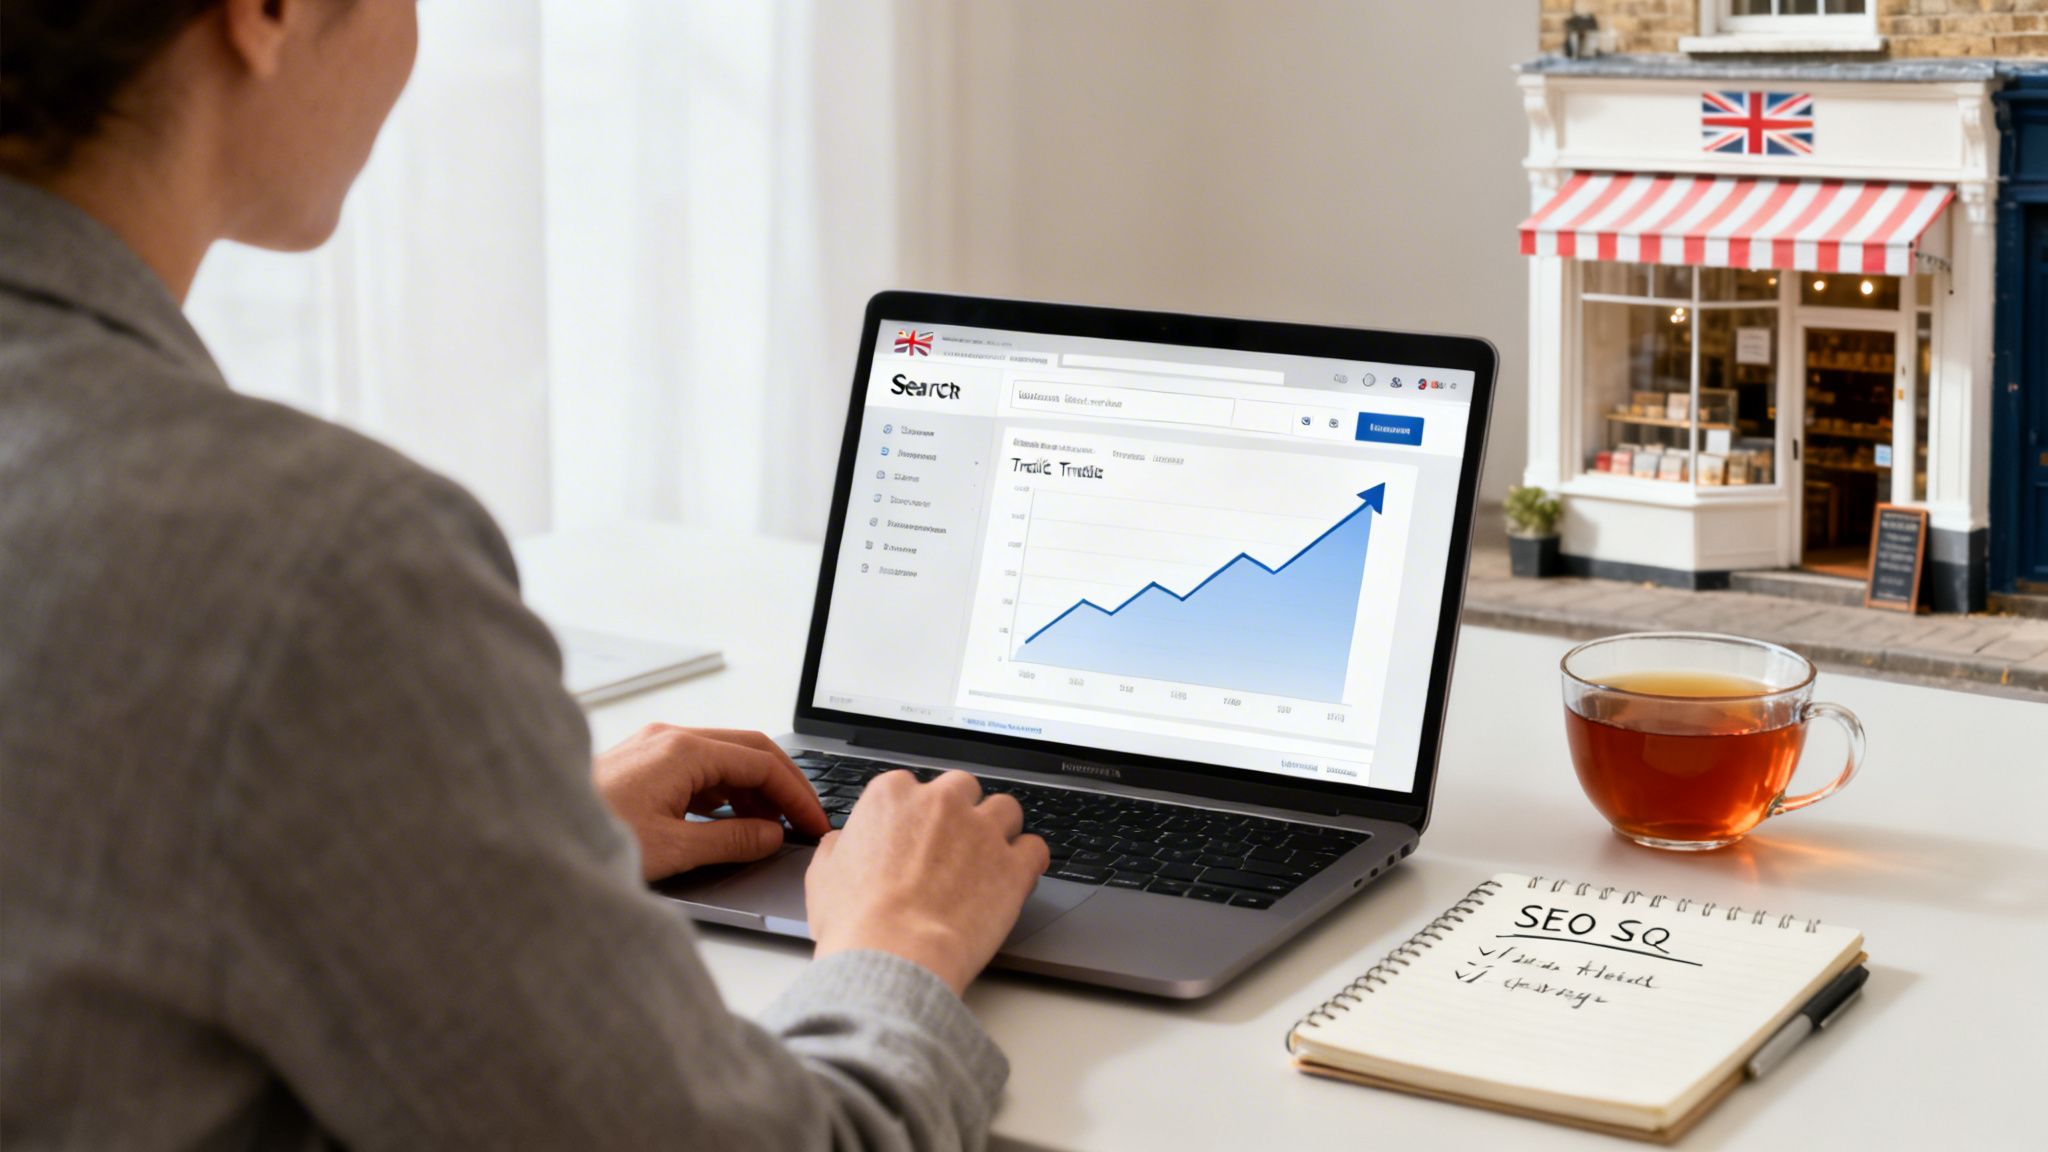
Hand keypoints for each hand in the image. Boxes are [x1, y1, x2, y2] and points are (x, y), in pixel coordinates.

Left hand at [593, 725, 830, 880]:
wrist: (531, 832)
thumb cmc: (590, 837)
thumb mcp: (672, 849)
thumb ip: (731, 839)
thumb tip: (770, 836)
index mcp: (683, 751)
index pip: (761, 762)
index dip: (796, 794)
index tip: (813, 822)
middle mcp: (670, 739)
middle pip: (748, 750)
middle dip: (782, 785)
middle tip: (804, 820)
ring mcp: (654, 747)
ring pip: (723, 758)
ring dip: (753, 789)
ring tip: (769, 829)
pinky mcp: (641, 764)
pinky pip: (698, 768)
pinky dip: (724, 791)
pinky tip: (730, 820)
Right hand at [805, 770, 1048, 996]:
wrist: (894, 956)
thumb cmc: (856, 922)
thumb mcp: (824, 875)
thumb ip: (840, 846)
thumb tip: (844, 842)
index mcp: (892, 796)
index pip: (914, 787)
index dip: (917, 815)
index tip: (917, 835)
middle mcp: (941, 802)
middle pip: (964, 789)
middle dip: (961, 813)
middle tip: (953, 848)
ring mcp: (982, 830)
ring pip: (1006, 810)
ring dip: (1000, 831)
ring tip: (988, 861)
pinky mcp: (1014, 865)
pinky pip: (1036, 848)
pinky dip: (1028, 861)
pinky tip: (1016, 878)